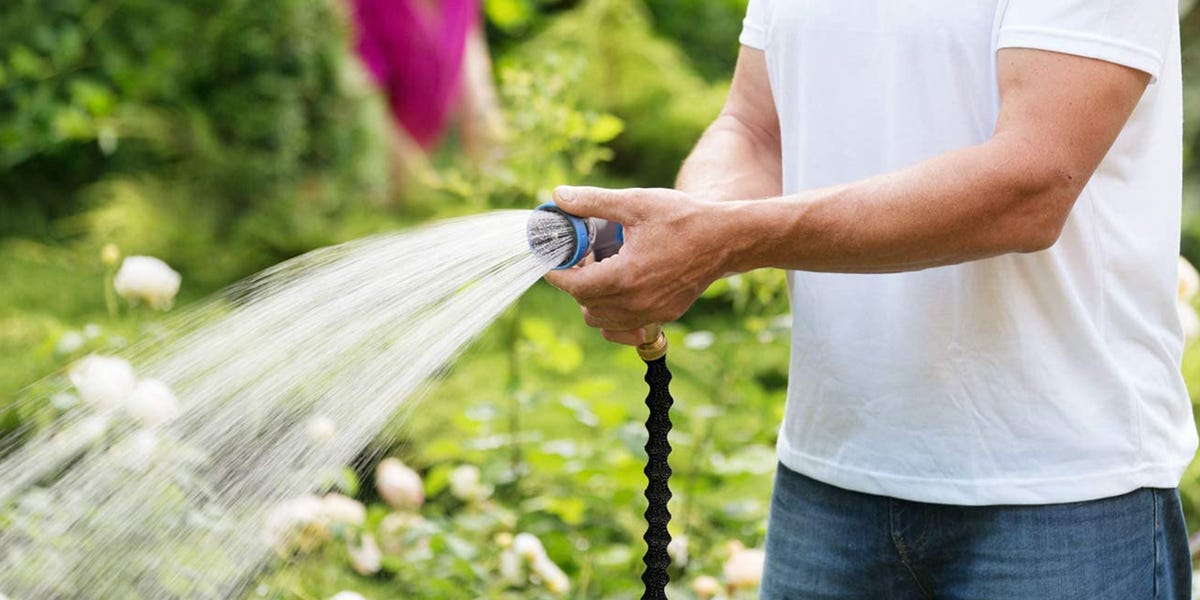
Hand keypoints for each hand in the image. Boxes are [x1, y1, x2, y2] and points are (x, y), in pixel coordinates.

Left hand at [543, 186, 731, 345]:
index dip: (557, 273)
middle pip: (585, 303)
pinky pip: (622, 327)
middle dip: (576, 280)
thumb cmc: (683, 218)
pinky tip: (618, 288)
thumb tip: (558, 196)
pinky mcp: (663, 317)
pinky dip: (612, 314)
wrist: (725, 239)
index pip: (574, 286)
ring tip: (603, 268)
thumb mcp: (635, 203)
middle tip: (583, 255)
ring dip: (592, 297)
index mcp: (626, 276)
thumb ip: (593, 201)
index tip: (553, 258)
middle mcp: (636, 303)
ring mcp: (651, 314)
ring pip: (601, 319)